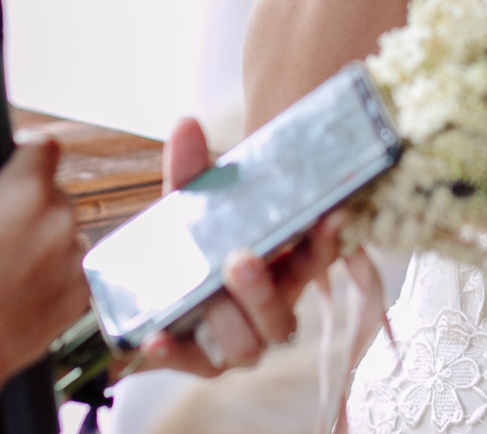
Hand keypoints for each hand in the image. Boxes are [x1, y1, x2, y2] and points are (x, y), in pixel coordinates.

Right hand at [0, 137, 89, 431]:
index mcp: (25, 190)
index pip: (44, 145)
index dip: (25, 149)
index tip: (12, 159)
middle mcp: (59, 219)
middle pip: (50, 192)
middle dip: (25, 202)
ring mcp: (74, 259)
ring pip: (62, 232)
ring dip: (41, 239)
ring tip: (2, 263)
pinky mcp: (80, 294)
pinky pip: (70, 270)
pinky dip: (50, 275)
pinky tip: (17, 287)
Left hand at [135, 117, 345, 376]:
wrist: (166, 279)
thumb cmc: (200, 240)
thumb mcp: (198, 203)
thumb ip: (192, 169)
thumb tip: (186, 123)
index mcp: (284, 271)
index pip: (315, 261)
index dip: (324, 243)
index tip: (330, 216)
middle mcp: (269, 313)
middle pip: (281, 317)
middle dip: (263, 291)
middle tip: (241, 259)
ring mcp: (238, 342)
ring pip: (247, 347)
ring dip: (227, 320)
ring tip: (205, 294)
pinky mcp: (200, 359)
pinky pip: (191, 364)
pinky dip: (174, 353)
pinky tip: (155, 338)